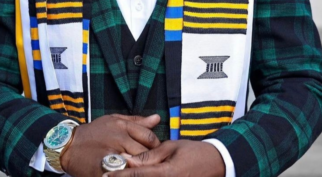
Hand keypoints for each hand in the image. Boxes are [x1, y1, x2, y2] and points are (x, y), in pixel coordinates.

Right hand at [60, 114, 160, 176]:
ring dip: (141, 169)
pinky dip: (129, 173)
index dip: (156, 146)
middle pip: (145, 153)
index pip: (149, 137)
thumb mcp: (114, 120)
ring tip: (143, 171)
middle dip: (151, 160)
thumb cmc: (94, 132)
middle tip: (154, 165)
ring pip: (136, 165)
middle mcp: (119, 139)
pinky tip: (129, 173)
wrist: (70, 146)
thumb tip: (157, 118)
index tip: (156, 152)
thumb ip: (137, 121)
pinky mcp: (104, 170)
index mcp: (123, 127)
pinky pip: (123, 173)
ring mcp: (112, 155)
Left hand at [106, 140, 225, 176]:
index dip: (121, 175)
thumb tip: (130, 159)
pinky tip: (135, 176)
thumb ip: (150, 155)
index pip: (138, 174)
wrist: (215, 163)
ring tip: (116, 176)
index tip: (106, 175)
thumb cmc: (193, 152)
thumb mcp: (171, 148)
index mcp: (166, 172)